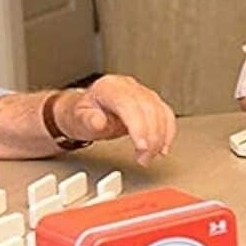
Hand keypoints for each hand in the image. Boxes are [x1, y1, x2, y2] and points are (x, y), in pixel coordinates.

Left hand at [61, 76, 176, 163]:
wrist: (85, 111)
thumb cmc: (82, 115)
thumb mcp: (77, 118)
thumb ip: (87, 120)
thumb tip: (98, 122)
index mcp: (109, 87)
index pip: (129, 105)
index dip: (139, 126)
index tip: (142, 147)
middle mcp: (128, 87)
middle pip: (149, 108)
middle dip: (151, 137)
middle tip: (144, 158)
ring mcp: (142, 93)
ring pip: (161, 111)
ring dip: (161, 137)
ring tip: (150, 156)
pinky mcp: (151, 102)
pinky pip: (166, 115)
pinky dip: (168, 132)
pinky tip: (163, 147)